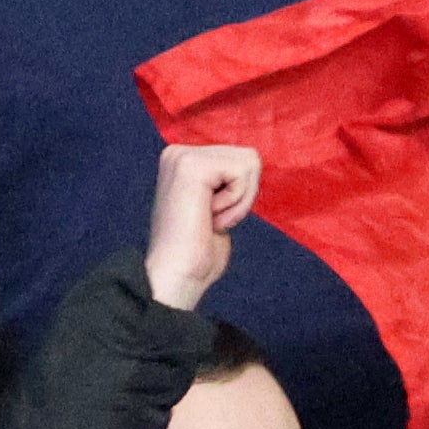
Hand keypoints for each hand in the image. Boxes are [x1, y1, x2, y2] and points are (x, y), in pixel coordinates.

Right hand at [141, 145, 257, 310]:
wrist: (176, 276)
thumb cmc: (196, 253)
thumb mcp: (216, 205)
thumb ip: (227, 182)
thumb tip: (251, 162)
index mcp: (182, 160)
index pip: (241, 159)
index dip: (239, 195)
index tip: (209, 218)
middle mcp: (178, 152)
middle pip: (249, 158)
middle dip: (242, 196)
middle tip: (210, 220)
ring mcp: (183, 156)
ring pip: (249, 163)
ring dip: (239, 200)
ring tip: (210, 219)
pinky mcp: (192, 166)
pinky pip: (243, 173)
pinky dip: (236, 203)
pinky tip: (209, 218)